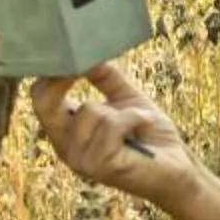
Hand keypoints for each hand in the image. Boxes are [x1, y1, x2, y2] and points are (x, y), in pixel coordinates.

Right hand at [30, 61, 195, 206]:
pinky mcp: (102, 166)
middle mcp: (67, 149)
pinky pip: (111, 124)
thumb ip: (105, 78)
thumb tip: (87, 52)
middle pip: (45, 105)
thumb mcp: (126, 99)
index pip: (41, 100)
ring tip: (138, 122)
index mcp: (67, 133)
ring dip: (122, 110)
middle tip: (84, 66)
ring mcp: (82, 161)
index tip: (69, 50)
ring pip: (89, 111)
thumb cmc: (152, 137)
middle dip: (64, 79)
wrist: (178, 170)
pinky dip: (133, 118)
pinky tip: (144, 127)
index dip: (50, 74)